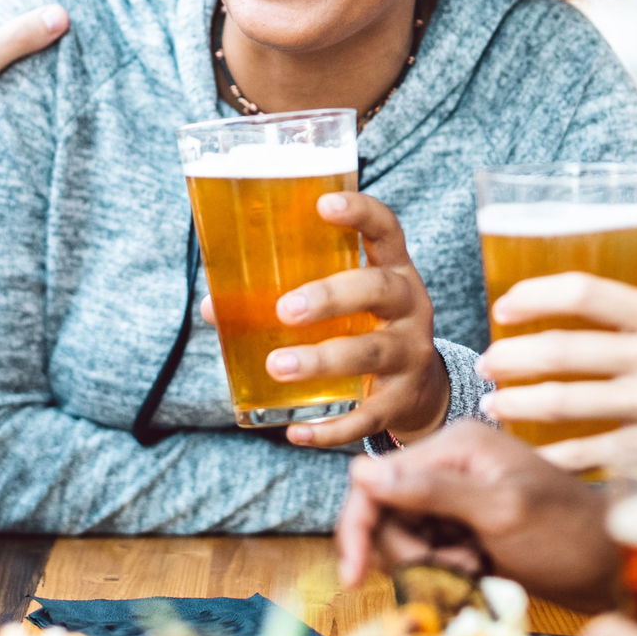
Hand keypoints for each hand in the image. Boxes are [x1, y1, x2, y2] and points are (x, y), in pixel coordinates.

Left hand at [197, 192, 448, 446]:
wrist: (421, 390)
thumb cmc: (365, 329)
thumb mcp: (344, 304)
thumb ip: (287, 295)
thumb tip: (214, 306)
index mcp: (394, 270)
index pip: (386, 230)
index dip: (360, 213)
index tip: (323, 204)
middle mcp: (410, 307)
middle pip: (379, 290)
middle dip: (330, 296)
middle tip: (284, 309)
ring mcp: (411, 355)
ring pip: (372, 354)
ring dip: (322, 360)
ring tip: (276, 365)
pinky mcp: (402, 401)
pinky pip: (367, 416)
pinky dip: (330, 428)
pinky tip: (295, 431)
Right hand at [333, 422, 617, 608]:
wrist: (618, 568)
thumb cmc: (569, 534)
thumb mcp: (500, 512)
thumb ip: (431, 492)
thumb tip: (361, 472)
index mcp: (456, 446)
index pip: (376, 481)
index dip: (359, 527)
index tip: (354, 576)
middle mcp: (452, 464)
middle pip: (385, 512)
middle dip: (405, 551)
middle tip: (451, 569)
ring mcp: (460, 496)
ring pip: (404, 536)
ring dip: (427, 564)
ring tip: (471, 571)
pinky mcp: (468, 526)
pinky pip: (428, 551)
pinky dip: (442, 570)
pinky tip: (477, 573)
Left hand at [477, 273, 636, 473]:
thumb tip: (572, 317)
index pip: (582, 292)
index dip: (531, 296)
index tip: (503, 307)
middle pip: (558, 350)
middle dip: (509, 359)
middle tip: (487, 365)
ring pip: (562, 404)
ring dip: (517, 406)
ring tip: (496, 407)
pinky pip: (584, 454)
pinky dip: (550, 454)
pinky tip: (532, 453)